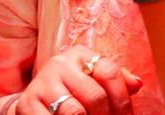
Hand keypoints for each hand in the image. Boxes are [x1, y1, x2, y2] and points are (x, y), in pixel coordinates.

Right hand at [12, 46, 142, 114]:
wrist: (33, 100)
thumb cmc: (72, 90)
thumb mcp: (92, 79)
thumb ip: (116, 80)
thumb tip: (137, 84)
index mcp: (80, 54)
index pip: (109, 72)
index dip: (122, 99)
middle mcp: (60, 64)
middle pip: (95, 95)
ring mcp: (42, 84)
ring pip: (75, 112)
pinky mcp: (27, 104)